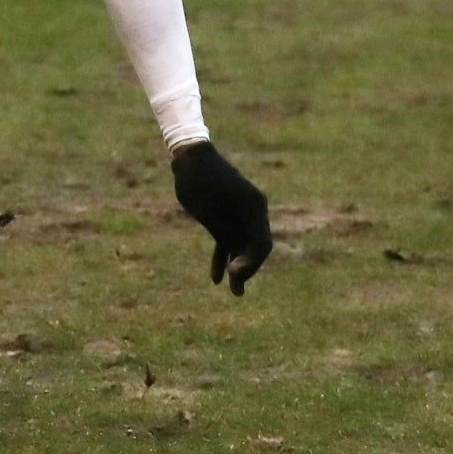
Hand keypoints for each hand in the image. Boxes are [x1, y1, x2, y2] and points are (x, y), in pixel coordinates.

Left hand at [171, 141, 271, 294]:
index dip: (252, 262)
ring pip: (241, 249)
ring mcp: (237, 218)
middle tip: (236, 286)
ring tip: (236, 293)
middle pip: (255, 249)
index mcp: (255, 207)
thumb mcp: (208, 205)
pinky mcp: (222, 221)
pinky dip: (222, 261)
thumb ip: (221, 231)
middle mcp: (250, 214)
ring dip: (238, 271)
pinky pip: (225, 245)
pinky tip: (216, 279)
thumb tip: (231, 251)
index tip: (235, 273)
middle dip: (247, 269)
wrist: (190, 160)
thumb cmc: (201, 179)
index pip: (262, 243)